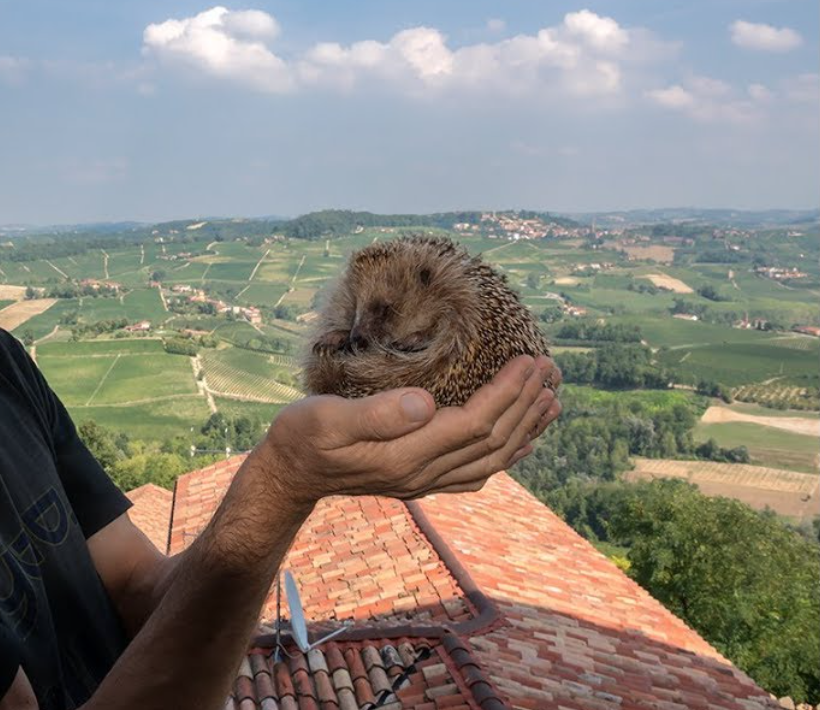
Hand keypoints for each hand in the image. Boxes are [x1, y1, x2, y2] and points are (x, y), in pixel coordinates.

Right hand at [260, 355, 560, 509]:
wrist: (289, 474)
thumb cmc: (302, 437)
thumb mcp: (327, 418)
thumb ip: (377, 413)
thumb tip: (426, 402)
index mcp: (406, 457)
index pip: (474, 423)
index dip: (507, 393)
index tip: (528, 360)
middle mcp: (423, 475)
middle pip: (492, 442)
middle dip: (526, 404)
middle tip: (551, 368)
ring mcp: (424, 482)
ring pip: (492, 459)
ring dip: (526, 427)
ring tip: (552, 399)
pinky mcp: (420, 480)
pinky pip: (477, 471)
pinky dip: (507, 453)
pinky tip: (521, 440)